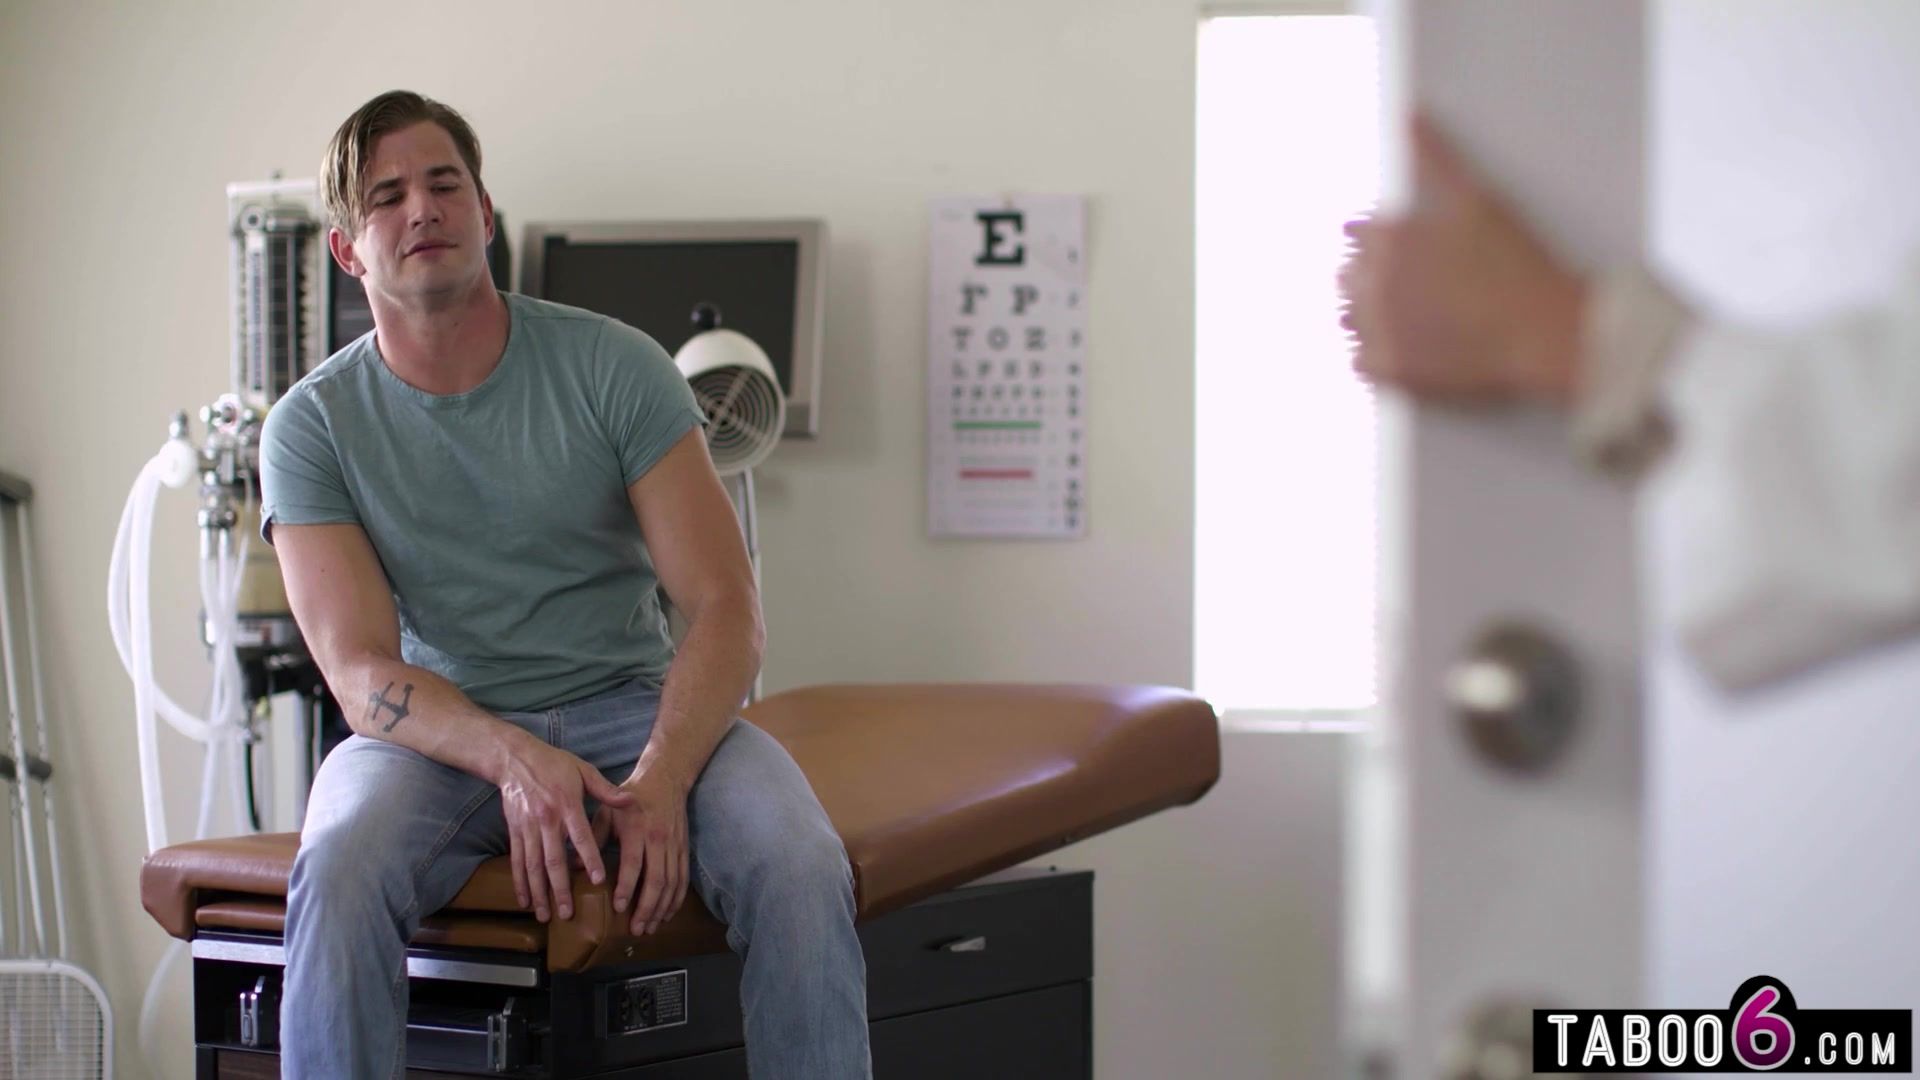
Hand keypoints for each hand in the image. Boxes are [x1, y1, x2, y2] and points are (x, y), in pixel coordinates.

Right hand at [496, 734, 632, 922]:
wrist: (515, 758)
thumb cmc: (554, 764)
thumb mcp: (583, 770)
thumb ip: (605, 789)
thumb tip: (631, 799)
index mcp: (567, 804)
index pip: (580, 836)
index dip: (589, 858)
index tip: (598, 880)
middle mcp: (546, 820)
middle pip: (553, 860)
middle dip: (559, 889)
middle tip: (567, 913)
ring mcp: (527, 828)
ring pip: (532, 866)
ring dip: (538, 893)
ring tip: (544, 916)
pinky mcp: (515, 831)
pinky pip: (517, 861)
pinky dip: (519, 882)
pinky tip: (524, 901)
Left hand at [592, 763, 692, 935]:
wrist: (666, 779)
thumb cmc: (631, 796)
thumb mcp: (607, 811)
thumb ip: (593, 838)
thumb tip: (576, 865)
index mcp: (637, 828)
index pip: (634, 864)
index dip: (627, 888)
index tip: (618, 908)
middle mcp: (658, 839)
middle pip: (657, 880)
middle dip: (647, 907)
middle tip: (636, 929)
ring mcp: (674, 845)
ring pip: (672, 883)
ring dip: (662, 908)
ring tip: (650, 927)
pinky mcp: (684, 849)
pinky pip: (683, 878)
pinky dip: (677, 898)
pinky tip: (668, 914)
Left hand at [1338, 113, 1587, 406]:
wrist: (1545, 333)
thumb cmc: (1517, 264)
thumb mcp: (1479, 199)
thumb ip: (1435, 157)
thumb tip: (1409, 115)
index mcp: (1388, 239)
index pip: (1357, 235)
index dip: (1384, 241)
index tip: (1412, 252)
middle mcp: (1372, 283)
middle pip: (1348, 277)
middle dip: (1374, 277)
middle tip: (1419, 287)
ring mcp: (1378, 329)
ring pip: (1350, 318)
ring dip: (1372, 315)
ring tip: (1416, 318)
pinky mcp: (1388, 370)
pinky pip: (1360, 361)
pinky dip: (1379, 354)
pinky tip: (1412, 346)